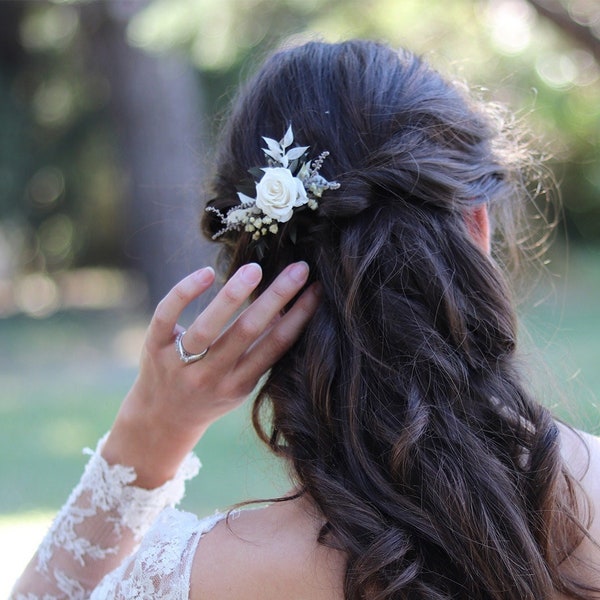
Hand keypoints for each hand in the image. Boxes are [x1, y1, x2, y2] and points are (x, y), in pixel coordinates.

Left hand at [101, 261, 317, 486]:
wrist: (160, 421)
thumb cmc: (210, 396)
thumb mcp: (240, 384)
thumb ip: (261, 353)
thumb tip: (287, 311)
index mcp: (240, 384)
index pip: (275, 346)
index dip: (299, 316)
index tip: (317, 289)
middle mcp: (211, 376)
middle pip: (247, 332)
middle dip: (276, 298)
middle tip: (299, 268)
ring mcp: (180, 364)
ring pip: (208, 327)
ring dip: (233, 296)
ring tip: (255, 269)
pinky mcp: (154, 348)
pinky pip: (167, 316)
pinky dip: (185, 293)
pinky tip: (207, 273)